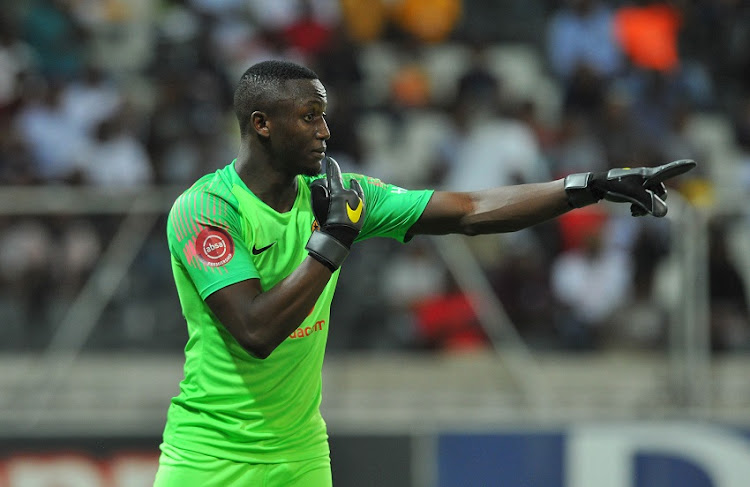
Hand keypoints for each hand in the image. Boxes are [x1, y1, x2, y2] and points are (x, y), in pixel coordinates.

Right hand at [305, 157, 365, 270]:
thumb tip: (322, 182)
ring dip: (350, 186)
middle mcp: (351, 194)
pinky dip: (356, 192)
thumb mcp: (317, 204)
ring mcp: (359, 201)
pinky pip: (360, 196)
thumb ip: (318, 189)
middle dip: (337, 183)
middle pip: (343, 184)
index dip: (331, 166)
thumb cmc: (326, 220)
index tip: (330, 159)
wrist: (340, 236)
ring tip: (349, 183)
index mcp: (339, 191)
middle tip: (332, 184)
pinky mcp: (363, 208)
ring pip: (353, 189)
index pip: (334, 174)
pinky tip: (355, 191)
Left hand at [564, 159, 695, 216]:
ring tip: (634, 211)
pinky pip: (646, 203)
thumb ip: (649, 202)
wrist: (597, 186)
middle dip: (654, 202)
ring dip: (646, 207)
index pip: (668, 171)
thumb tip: (665, 213)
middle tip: (638, 208)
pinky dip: (642, 208)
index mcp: (649, 174)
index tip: (692, 163)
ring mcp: (642, 186)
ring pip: (654, 200)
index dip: (680, 167)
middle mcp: (648, 179)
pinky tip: (632, 211)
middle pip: (661, 193)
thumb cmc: (614, 185)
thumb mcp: (632, 194)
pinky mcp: (636, 192)